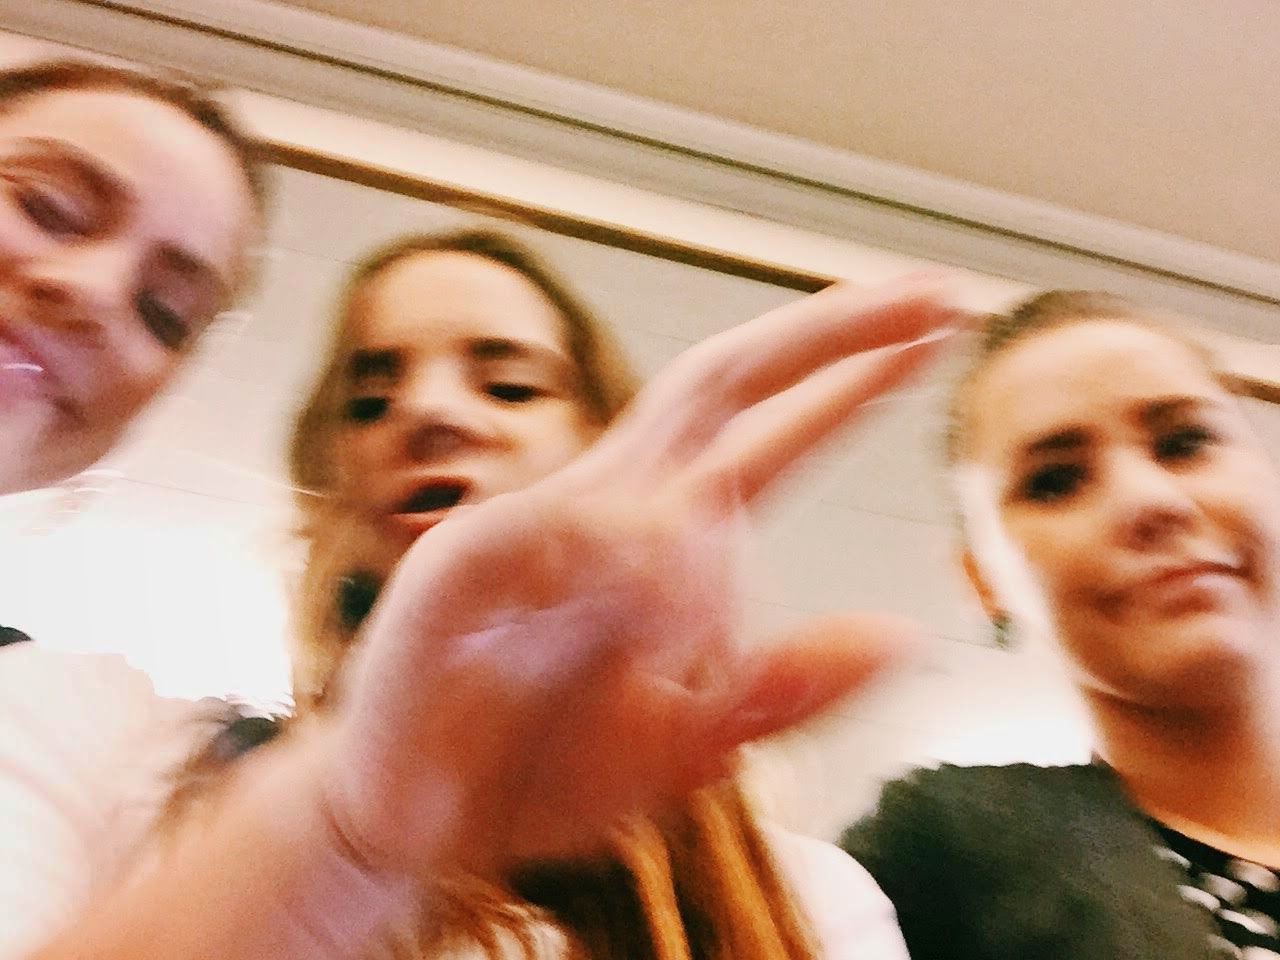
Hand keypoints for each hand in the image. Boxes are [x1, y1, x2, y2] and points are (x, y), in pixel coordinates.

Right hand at [323, 281, 963, 878]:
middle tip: (939, 294)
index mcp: (666, 538)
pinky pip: (561, 537)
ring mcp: (537, 525)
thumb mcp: (696, 743)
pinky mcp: (466, 560)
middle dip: (832, 333)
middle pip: (722, 378)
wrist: (416, 820)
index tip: (938, 324)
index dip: (852, 370)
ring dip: (691, 562)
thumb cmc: (545, 766)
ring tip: (658, 673)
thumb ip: (791, 688)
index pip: (773, 428)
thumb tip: (907, 634)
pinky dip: (615, 577)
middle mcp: (610, 507)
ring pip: (652, 479)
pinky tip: (627, 632)